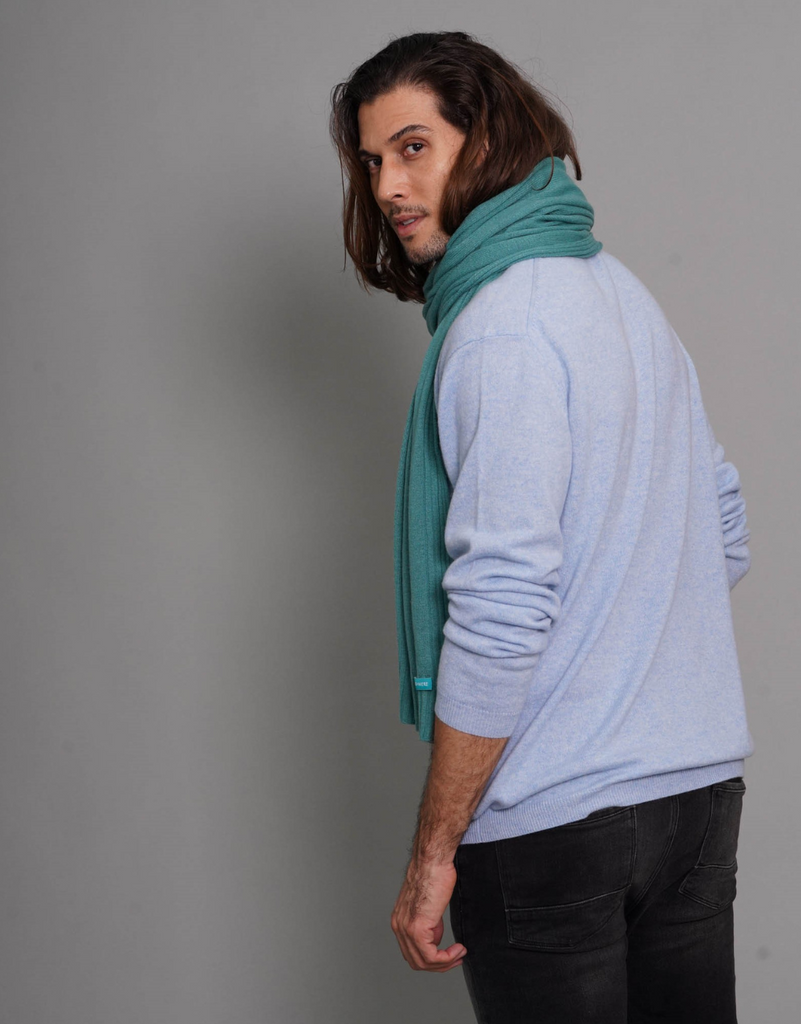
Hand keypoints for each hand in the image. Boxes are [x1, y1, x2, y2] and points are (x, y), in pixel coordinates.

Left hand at [390, 857, 466, 971]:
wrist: (433, 861)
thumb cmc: (434, 875)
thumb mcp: (430, 905)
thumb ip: (429, 924)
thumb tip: (434, 938)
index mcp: (400, 920)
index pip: (411, 952)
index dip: (431, 959)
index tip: (449, 955)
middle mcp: (399, 926)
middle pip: (416, 961)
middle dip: (439, 965)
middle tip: (457, 959)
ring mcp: (406, 928)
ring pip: (423, 962)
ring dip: (445, 963)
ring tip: (459, 955)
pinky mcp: (417, 928)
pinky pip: (431, 956)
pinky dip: (446, 959)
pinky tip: (458, 950)